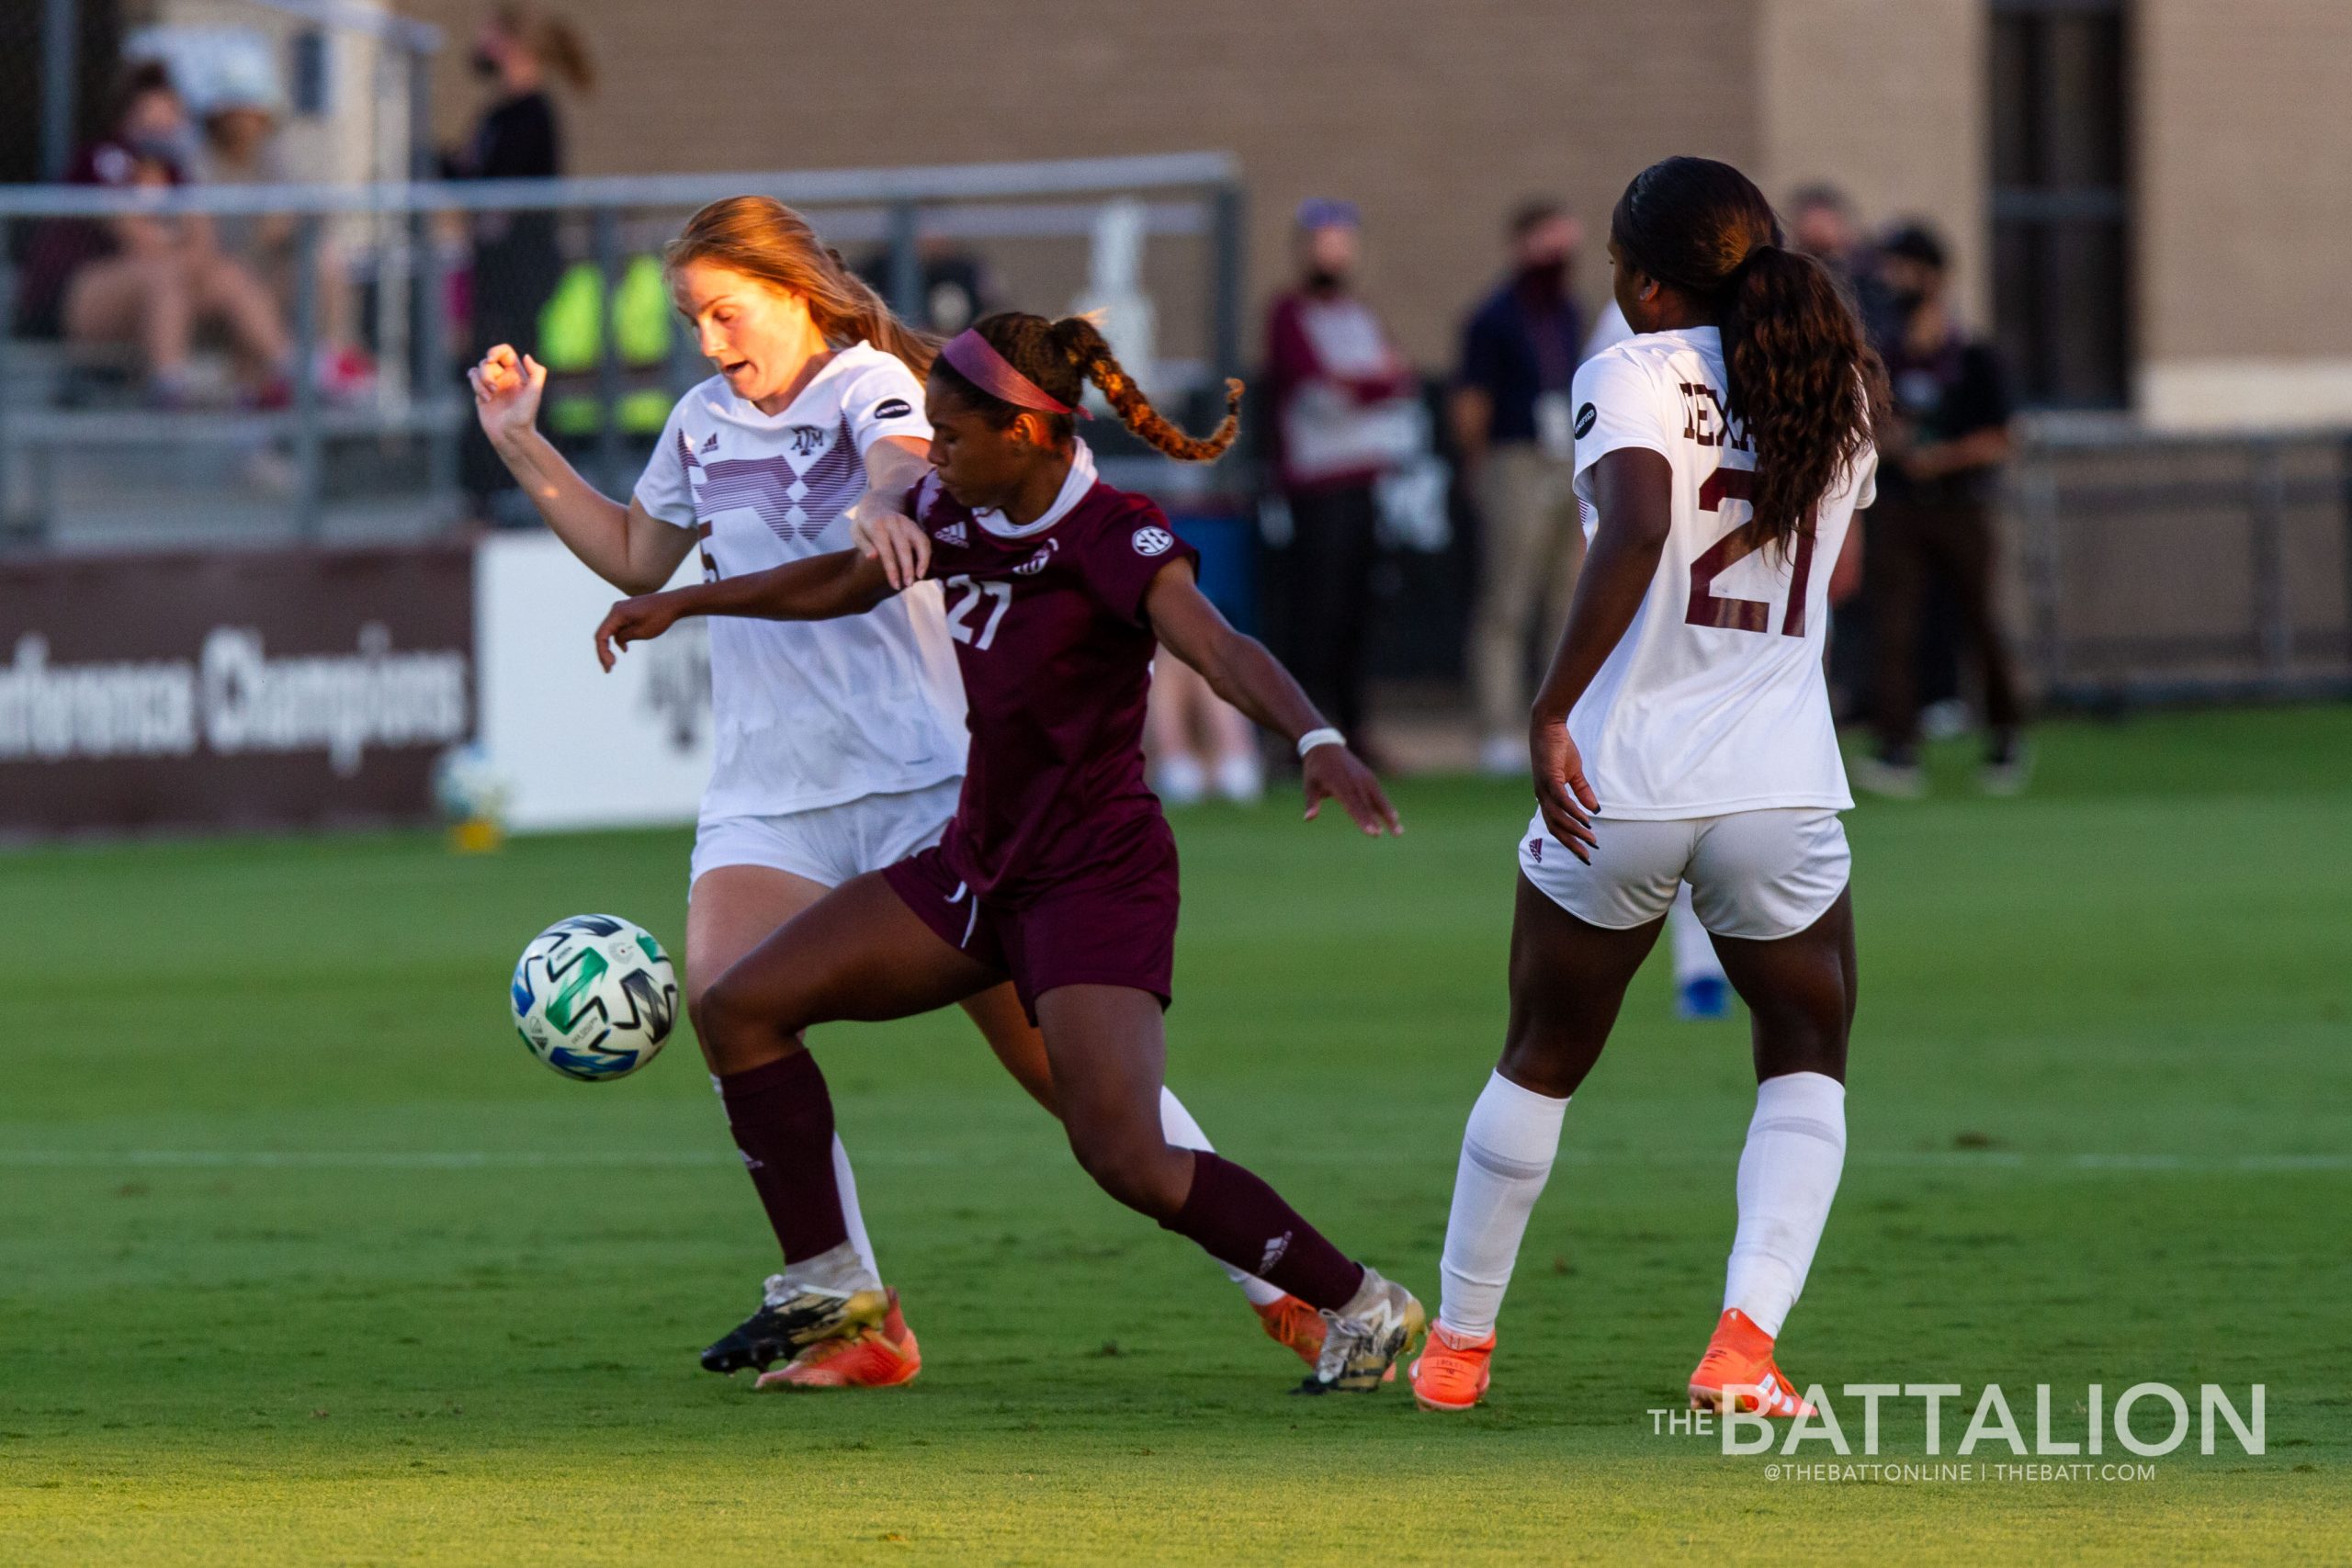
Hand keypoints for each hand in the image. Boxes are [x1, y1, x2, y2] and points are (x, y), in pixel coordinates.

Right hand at [468, 344, 545, 445]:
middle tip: (494, 389)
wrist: (512, 434)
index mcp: (517, 374)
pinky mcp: (482, 394)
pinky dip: (476, 386)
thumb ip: (537, 371)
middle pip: (488, 361)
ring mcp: (492, 385)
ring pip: (478, 370)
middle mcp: (504, 377)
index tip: (492, 359)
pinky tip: (485, 399)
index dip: (496, 350)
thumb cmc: (524, 414)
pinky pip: (473, 379)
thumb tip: (525, 356)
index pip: (505, 352)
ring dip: (481, 382)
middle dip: (487, 373)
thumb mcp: (535, 391)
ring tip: (490, 398)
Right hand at [594, 592, 682, 670]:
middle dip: (604, 652)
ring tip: (613, 663)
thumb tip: (616, 641)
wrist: (674, 603)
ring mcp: (621, 609)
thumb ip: (624, 637)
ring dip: (610, 647)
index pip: (601, 636)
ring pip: (609, 631)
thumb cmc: (660, 617)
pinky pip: (618, 627)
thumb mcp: (642, 632)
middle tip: (608, 670)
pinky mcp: (627, 612)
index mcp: (617, 613)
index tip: (611, 665)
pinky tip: (625, 650)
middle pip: (603, 634)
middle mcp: (616, 609)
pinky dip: (619, 639)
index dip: (602, 652)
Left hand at [846, 498, 929, 591]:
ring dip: (922, 560)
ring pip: (920, 541)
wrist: (876, 504)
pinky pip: (924, 540)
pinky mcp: (915, 525)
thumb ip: (864, 545)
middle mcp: (894, 523)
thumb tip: (873, 557)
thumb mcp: (856, 532)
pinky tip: (923, 568)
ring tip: (920, 576)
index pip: (886, 551)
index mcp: (877, 526)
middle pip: (904, 548)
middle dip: (908, 568)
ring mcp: (907, 523)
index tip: (895, 585)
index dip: (892, 569)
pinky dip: (926, 554)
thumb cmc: (864, 525)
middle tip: (908, 584)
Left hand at [1303, 744, 1402, 836]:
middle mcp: (1354, 781)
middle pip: (1367, 804)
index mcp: (1339, 784)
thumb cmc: (1316, 770)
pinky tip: (1394, 818)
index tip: (1371, 831)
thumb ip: (1311, 802)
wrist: (1326, 747)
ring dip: (1388, 815)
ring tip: (1398, 831)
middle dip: (1376, 820)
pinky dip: (1386, 806)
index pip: (1352, 805)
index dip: (1362, 819)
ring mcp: (1364, 778)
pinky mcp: (1369, 777)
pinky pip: (1378, 794)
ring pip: (1378, 799)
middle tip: (1383, 835)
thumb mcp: (1310, 785)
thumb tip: (1308, 818)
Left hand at [1530, 715, 1598, 861]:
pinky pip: (1561, 800)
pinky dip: (1573, 812)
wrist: (1549, 725)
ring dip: (1575, 830)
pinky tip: (1585, 821)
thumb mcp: (1574, 773)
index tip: (1584, 853)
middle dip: (1571, 844)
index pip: (1556, 825)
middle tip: (1587, 857)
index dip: (1569, 840)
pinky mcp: (1549, 777)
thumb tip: (1594, 811)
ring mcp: (1544, 788)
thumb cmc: (1559, 748)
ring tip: (1591, 839)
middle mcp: (1542, 796)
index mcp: (1547, 797)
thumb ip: (1582, 792)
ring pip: (1558, 817)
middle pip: (1555, 828)